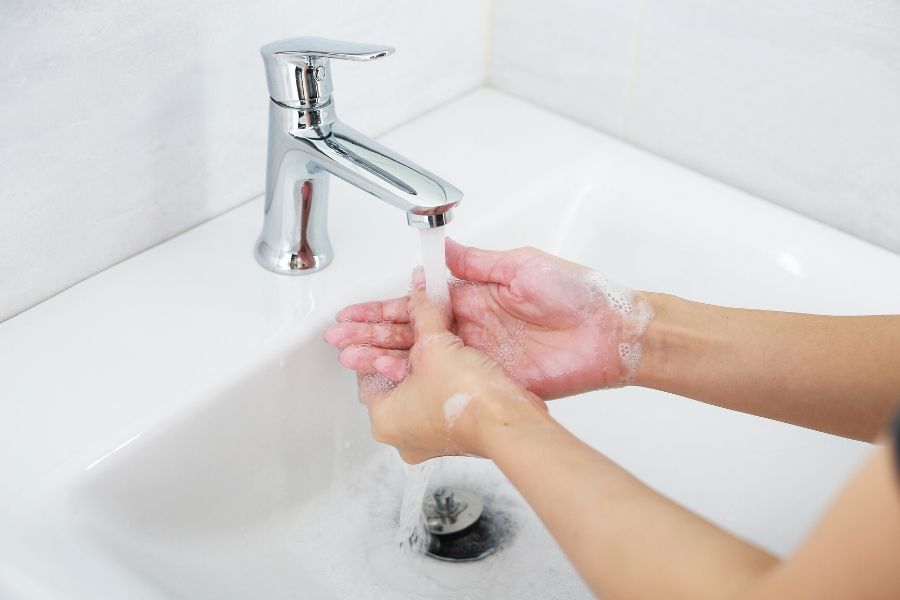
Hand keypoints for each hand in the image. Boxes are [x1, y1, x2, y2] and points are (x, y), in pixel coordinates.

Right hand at [326, 240, 653, 397]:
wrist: (613, 334)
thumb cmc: (577, 294)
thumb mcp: (522, 265)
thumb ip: (478, 263)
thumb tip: (442, 249)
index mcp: (476, 295)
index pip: (419, 302)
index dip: (385, 307)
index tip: (356, 311)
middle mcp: (473, 327)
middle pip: (412, 332)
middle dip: (373, 334)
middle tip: (340, 339)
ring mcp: (481, 356)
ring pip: (422, 359)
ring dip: (386, 359)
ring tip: (353, 361)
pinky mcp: (494, 381)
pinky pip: (449, 382)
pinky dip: (419, 384)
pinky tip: (393, 384)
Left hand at [356, 269, 547, 462]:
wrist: (510, 423)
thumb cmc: (466, 401)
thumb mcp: (433, 344)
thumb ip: (423, 313)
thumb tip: (422, 291)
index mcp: (383, 419)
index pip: (367, 372)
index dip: (375, 340)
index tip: (383, 323)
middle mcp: (403, 434)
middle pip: (394, 377)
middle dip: (401, 346)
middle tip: (404, 323)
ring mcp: (431, 435)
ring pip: (420, 384)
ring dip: (426, 358)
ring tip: (432, 334)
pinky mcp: (456, 431)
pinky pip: (441, 395)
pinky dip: (444, 373)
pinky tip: (454, 352)